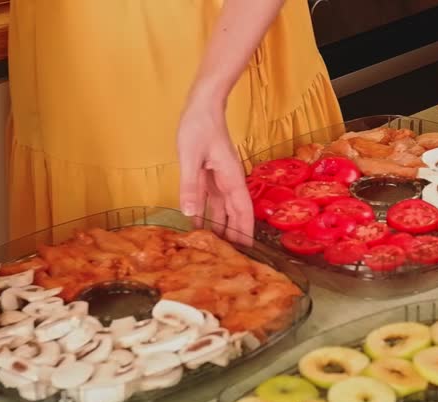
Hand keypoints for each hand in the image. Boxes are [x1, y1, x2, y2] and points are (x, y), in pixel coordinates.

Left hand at [177, 100, 253, 243]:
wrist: (203, 106)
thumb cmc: (199, 127)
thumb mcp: (190, 157)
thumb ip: (190, 186)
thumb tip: (189, 214)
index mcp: (231, 179)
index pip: (243, 212)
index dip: (246, 232)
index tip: (248, 252)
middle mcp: (230, 183)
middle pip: (236, 215)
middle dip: (236, 235)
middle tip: (232, 259)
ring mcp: (221, 180)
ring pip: (224, 210)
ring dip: (222, 227)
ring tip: (217, 249)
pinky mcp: (211, 177)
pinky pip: (211, 201)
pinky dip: (207, 215)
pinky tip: (199, 227)